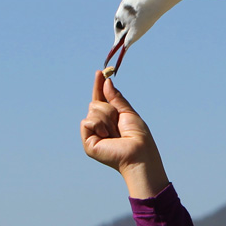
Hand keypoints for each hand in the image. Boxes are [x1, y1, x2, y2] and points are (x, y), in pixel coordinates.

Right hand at [80, 71, 168, 198]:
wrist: (139, 154)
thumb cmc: (138, 137)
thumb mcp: (128, 113)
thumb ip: (116, 98)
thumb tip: (107, 82)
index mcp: (109, 119)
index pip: (101, 99)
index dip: (99, 86)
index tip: (99, 72)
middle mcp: (99, 126)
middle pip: (96, 103)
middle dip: (109, 109)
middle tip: (118, 123)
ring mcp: (93, 134)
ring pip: (92, 110)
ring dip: (106, 118)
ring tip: (115, 133)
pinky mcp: (88, 142)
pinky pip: (87, 121)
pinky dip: (99, 125)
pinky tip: (106, 137)